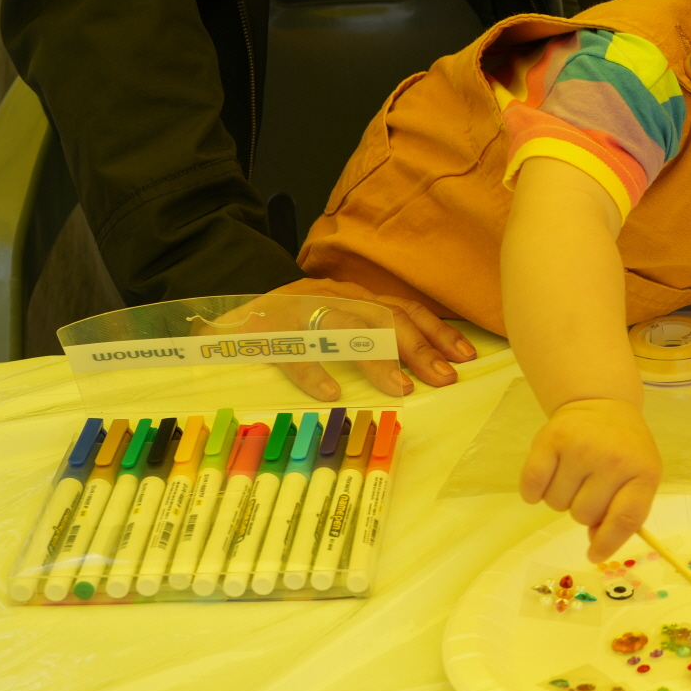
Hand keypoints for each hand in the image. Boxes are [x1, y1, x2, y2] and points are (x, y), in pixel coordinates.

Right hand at [224, 278, 475, 401]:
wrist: (224, 308)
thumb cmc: (290, 321)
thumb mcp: (336, 319)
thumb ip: (372, 333)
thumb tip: (423, 364)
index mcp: (353, 296)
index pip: (405, 309)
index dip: (437, 331)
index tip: (467, 356)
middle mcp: (333, 297)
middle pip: (384, 318)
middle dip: (419, 348)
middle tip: (444, 378)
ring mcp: (299, 310)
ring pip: (345, 329)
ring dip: (376, 358)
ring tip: (401, 388)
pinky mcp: (266, 329)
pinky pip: (293, 350)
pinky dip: (312, 371)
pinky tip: (332, 393)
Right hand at [520, 397, 660, 561]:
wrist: (602, 404)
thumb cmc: (623, 449)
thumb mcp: (638, 477)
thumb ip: (623, 513)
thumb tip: (596, 543)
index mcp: (642, 472)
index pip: (625, 519)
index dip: (608, 543)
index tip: (594, 555)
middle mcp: (612, 459)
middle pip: (583, 516)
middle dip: (584, 509)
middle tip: (590, 485)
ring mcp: (580, 448)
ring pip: (556, 504)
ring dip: (562, 497)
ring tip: (574, 473)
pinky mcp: (549, 439)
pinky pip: (531, 487)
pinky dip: (534, 491)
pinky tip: (549, 475)